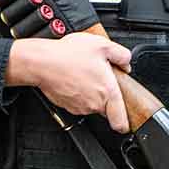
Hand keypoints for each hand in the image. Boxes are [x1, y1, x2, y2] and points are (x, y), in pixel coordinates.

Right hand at [9, 32, 132, 132]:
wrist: (42, 62)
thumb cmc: (69, 55)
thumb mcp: (102, 45)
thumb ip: (121, 55)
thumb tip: (126, 63)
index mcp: (107, 92)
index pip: (121, 122)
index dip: (125, 123)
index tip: (126, 121)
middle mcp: (94, 103)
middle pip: (106, 108)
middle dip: (105, 95)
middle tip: (100, 78)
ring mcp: (79, 106)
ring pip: (90, 104)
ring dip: (90, 93)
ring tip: (83, 73)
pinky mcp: (66, 105)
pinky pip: (76, 101)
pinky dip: (76, 92)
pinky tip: (73, 77)